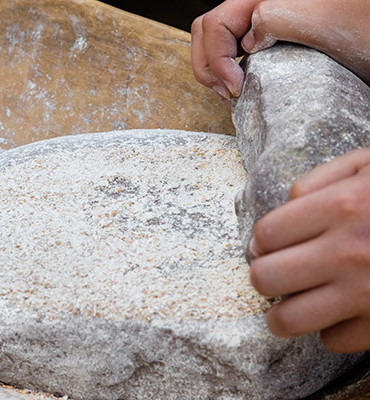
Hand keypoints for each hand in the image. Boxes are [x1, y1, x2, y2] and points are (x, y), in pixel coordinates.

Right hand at [191, 0, 369, 100]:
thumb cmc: (364, 28)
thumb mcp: (323, 21)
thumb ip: (277, 18)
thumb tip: (246, 39)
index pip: (214, 24)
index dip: (217, 59)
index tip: (236, 87)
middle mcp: (257, 6)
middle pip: (207, 31)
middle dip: (208, 66)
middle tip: (228, 94)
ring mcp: (261, 23)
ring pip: (215, 40)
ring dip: (212, 69)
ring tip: (231, 92)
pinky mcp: (269, 38)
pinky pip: (231, 50)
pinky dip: (226, 70)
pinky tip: (241, 85)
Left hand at [249, 149, 369, 352]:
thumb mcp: (369, 165)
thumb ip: (317, 181)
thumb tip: (277, 218)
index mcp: (341, 207)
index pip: (264, 236)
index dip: (263, 241)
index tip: (268, 245)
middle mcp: (348, 253)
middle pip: (265, 278)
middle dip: (265, 276)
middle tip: (276, 273)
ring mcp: (366, 294)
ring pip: (288, 320)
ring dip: (282, 313)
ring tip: (291, 303)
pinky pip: (332, 340)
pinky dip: (331, 329)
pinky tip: (342, 311)